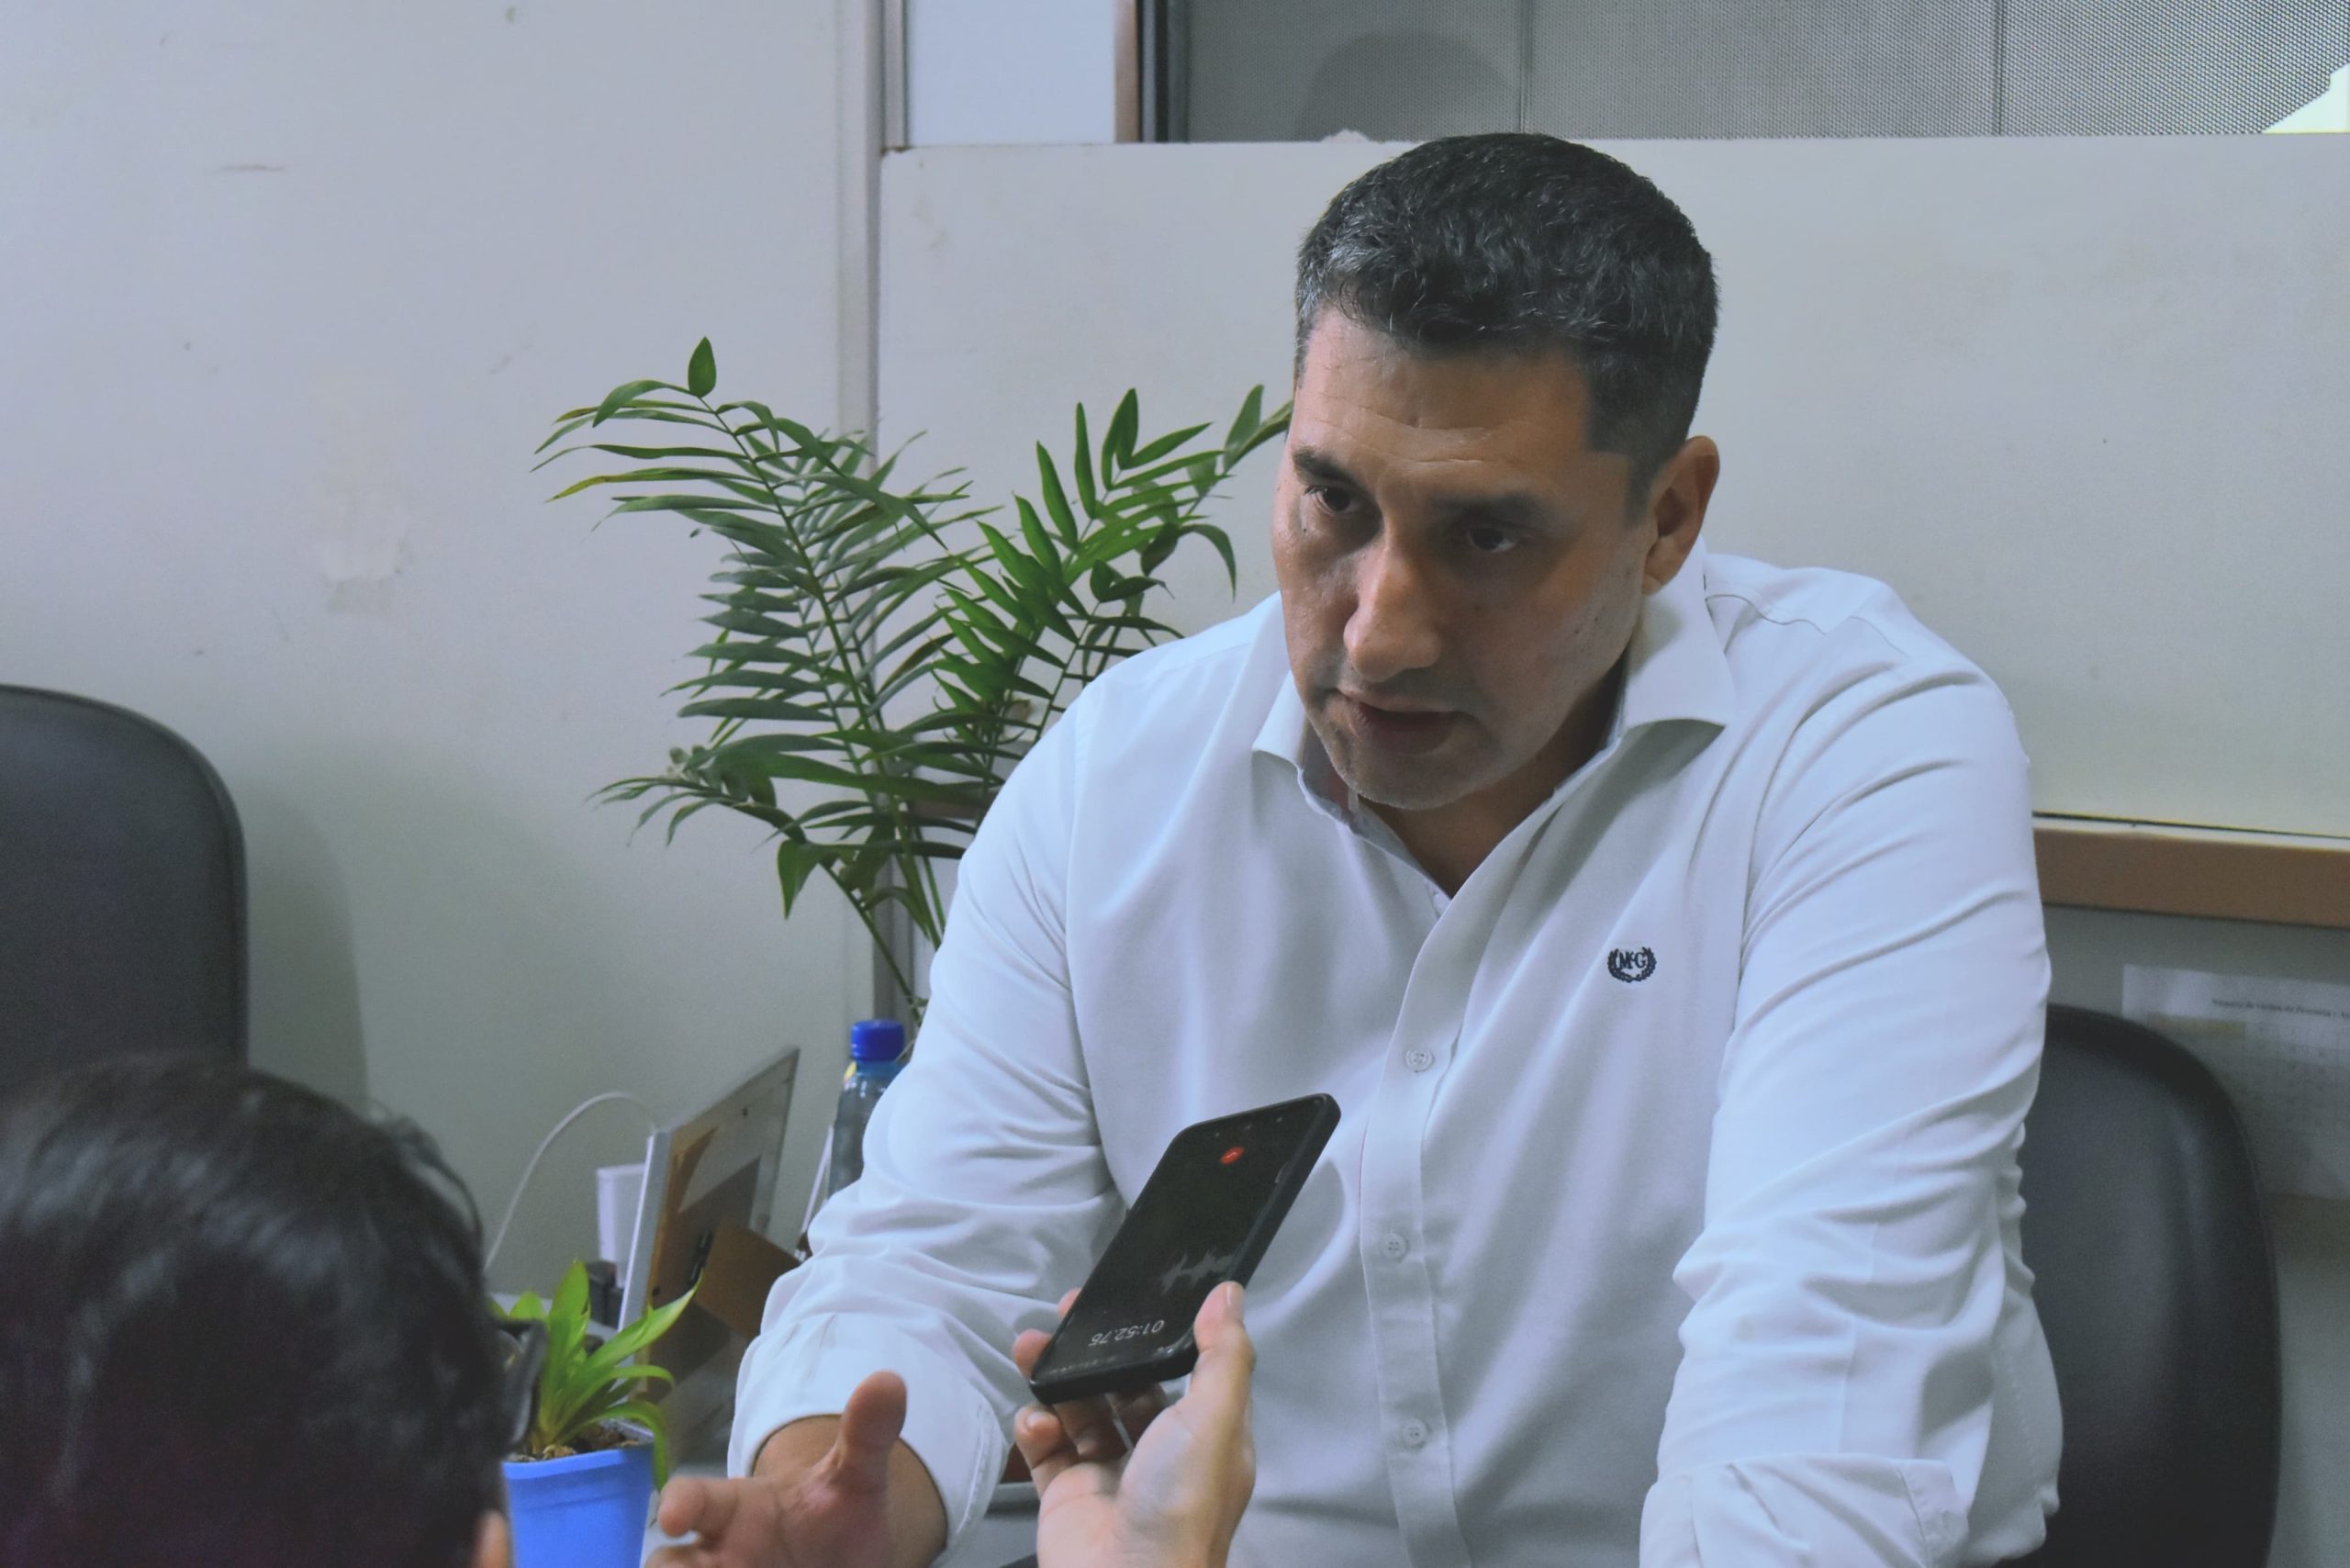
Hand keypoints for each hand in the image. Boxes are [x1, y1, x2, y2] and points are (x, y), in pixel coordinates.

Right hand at [647, 1370, 945, 1567]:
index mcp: (732, 1510)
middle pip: (665, 1566)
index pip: (693, 1498)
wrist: (841, 1557)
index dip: (680, 1504)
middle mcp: (711, 1556)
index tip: (675, 1516)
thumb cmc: (834, 1514)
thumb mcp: (856, 1478)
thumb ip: (867, 1435)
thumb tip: (890, 1380)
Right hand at [1011, 1283, 1257, 1567]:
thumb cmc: (1179, 1503)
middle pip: (1126, 1386)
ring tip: (1031, 1347)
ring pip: (1081, 1411)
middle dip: (1098, 1351)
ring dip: (1058, 1377)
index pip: (1188, 1373)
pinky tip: (1035, 1418)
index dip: (1160, 1334)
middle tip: (1066, 1313)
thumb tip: (1229, 1292)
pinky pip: (1047, 1451)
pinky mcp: (1067, 1498)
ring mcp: (1110, 1477)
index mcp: (1206, 1439)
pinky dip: (1037, 1429)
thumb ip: (1223, 1356)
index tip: (1131, 1296)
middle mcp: (1160, 1456)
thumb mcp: (1215, 1421)